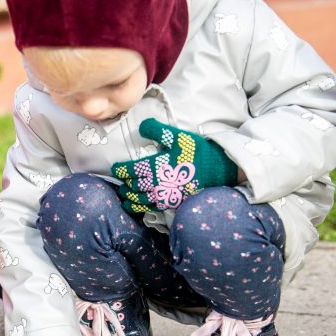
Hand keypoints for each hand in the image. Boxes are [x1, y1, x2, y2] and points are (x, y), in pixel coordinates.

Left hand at [111, 118, 238, 212]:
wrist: (218, 170)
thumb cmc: (197, 152)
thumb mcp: (179, 136)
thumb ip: (158, 130)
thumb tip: (141, 126)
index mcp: (156, 166)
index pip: (131, 170)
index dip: (121, 170)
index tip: (117, 168)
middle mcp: (157, 183)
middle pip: (132, 186)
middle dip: (124, 183)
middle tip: (120, 181)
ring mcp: (164, 195)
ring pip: (138, 200)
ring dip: (128, 197)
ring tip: (124, 194)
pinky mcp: (171, 203)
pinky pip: (149, 208)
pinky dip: (138, 208)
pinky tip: (135, 206)